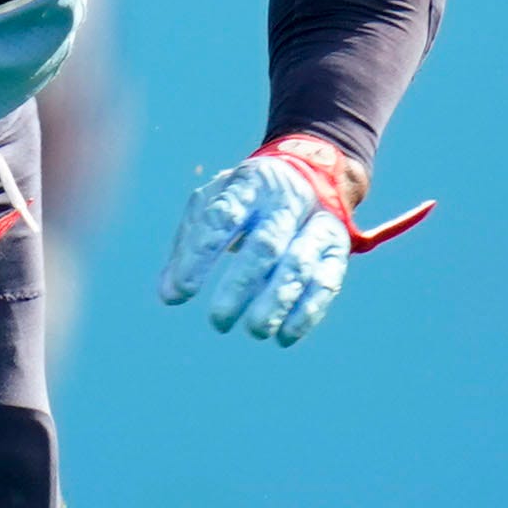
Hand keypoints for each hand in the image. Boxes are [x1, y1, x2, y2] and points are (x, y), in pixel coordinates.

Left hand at [158, 133, 430, 346]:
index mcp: (248, 184)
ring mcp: (317, 223)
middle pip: (265, 245)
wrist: (310, 171)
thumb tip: (169, 294)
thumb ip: (188, 246)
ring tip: (254, 331)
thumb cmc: (244, 199)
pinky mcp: (338, 247)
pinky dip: (307, 312)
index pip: (222, 218)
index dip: (200, 255)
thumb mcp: (211, 205)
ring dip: (276, 302)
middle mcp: (287, 201)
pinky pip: (326, 282)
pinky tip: (284, 337)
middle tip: (218, 321)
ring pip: (299, 265)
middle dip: (241, 286)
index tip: (181, 292)